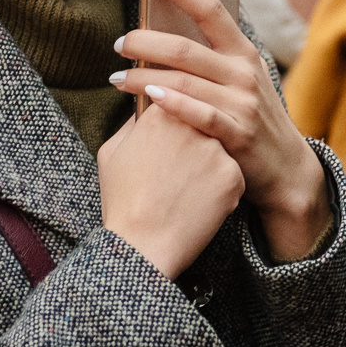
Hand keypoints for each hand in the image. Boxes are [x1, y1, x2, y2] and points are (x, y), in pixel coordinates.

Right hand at [99, 102, 244, 277]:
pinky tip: (197, 204)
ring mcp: (215, 149)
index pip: (176, 101)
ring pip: (217, 148)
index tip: (166, 143)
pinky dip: (218, 189)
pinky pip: (230, 175)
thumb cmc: (122, 201)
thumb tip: (146, 105)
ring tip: (183, 190)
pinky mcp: (233, 175)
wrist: (142, 245)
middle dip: (191, 140)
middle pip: (199, 122)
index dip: (171, 124)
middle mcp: (191, 123)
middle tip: (174, 171)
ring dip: (206, 164)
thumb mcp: (112, 152)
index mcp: (160, 113)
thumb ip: (133, 122)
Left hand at [111, 0, 332, 262]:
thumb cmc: (251, 117)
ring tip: (117, 78)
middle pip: (185, 48)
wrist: (286, 168)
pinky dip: (172, 105)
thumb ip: (211, 58)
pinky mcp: (239, 134)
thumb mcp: (240, 81)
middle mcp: (244, 73)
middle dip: (145, 42)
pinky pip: (200, 114)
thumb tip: (162, 32)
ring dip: (143, 77)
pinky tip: (148, 100)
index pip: (211, 9)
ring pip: (183, 81)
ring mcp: (243, 103)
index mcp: (242, 52)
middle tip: (119, 43)